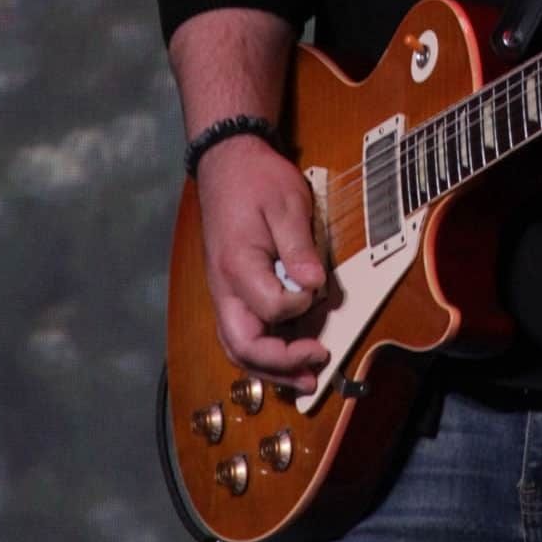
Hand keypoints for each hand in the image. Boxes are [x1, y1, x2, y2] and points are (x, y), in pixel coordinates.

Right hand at [194, 132, 329, 390]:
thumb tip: (314, 286)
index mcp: (238, 265)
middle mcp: (224, 287)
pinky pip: (240, 331)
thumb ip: (299, 247)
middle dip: (280, 365)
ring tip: (304, 380)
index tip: (317, 288)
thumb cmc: (257, 179)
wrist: (227, 162)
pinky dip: (262, 352)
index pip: (270, 307)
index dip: (299, 305)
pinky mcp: (230, 289)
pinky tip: (285, 355)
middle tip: (315, 370)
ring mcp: (224, 291)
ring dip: (270, 368)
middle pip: (242, 346)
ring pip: (237, 346)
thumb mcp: (287, 203)